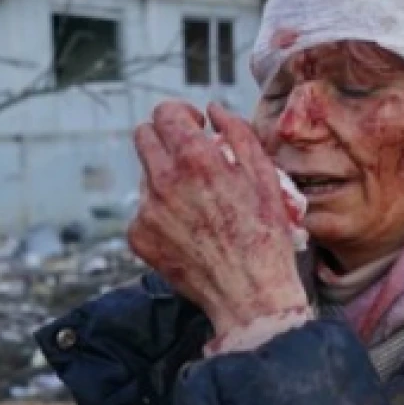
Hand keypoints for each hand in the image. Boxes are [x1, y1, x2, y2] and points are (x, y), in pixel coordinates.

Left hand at [128, 101, 307, 336]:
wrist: (249, 294)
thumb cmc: (265, 236)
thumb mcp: (265, 176)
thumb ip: (238, 133)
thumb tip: (214, 109)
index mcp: (196, 160)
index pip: (165, 113)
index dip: (182, 113)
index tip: (196, 126)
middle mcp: (164, 182)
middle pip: (144, 136)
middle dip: (166, 137)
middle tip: (190, 155)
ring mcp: (146, 211)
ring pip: (145, 174)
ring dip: (165, 176)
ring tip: (197, 201)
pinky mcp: (138, 236)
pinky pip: (143, 209)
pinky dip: (162, 211)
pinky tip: (189, 228)